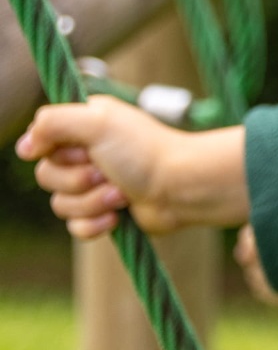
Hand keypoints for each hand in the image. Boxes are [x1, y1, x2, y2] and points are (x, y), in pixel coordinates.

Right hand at [14, 96, 247, 237]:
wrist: (180, 188)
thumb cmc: (144, 151)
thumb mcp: (98, 122)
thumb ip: (55, 122)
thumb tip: (25, 144)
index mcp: (85, 125)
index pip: (40, 140)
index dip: (53, 151)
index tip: (80, 150)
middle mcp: (87, 152)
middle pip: (45, 176)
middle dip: (76, 180)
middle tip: (106, 172)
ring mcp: (95, 183)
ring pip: (60, 204)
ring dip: (91, 202)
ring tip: (121, 194)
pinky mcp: (104, 211)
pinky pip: (75, 227)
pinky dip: (95, 223)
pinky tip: (118, 217)